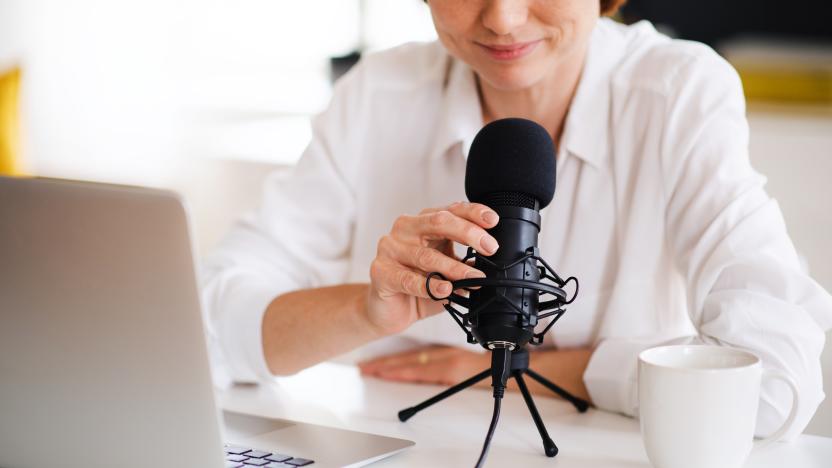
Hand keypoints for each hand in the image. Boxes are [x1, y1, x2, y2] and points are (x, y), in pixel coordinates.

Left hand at [360, 345, 594, 404]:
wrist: (523, 361)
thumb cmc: (507, 357)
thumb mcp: (481, 356)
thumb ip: (464, 359)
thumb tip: (450, 361)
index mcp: (452, 353)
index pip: (419, 355)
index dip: (397, 358)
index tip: (377, 361)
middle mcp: (447, 356)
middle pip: (411, 359)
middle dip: (387, 363)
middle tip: (365, 366)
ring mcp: (449, 363)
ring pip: (413, 363)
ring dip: (391, 368)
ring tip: (370, 370)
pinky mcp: (454, 370)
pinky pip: (424, 371)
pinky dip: (406, 371)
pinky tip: (393, 373)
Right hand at [365, 202, 499, 335]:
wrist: (389, 310)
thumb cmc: (419, 286)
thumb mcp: (447, 271)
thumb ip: (465, 264)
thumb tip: (490, 263)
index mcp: (423, 222)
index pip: (450, 209)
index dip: (473, 213)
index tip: (493, 221)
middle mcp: (405, 229)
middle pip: (439, 222)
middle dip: (468, 233)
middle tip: (490, 247)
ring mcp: (390, 249)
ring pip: (426, 255)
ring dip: (454, 268)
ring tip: (474, 279)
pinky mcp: (380, 271)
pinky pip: (408, 279)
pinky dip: (430, 286)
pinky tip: (445, 290)